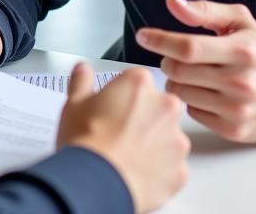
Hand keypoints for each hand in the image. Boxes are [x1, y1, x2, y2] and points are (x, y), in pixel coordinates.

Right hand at [58, 62, 189, 213]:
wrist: (96, 184)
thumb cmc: (87, 142)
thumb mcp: (74, 103)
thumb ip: (82, 80)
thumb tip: (83, 71)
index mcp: (140, 83)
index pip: (136, 82)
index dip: (122, 97)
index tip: (112, 109)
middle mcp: (165, 106)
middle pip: (157, 107)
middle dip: (143, 118)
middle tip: (119, 133)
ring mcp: (176, 139)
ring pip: (167, 138)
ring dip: (154, 144)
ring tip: (126, 157)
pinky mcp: (180, 170)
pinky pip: (172, 168)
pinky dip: (159, 171)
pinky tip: (136, 173)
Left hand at [136, 0, 255, 142]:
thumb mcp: (239, 21)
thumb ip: (204, 10)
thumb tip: (172, 1)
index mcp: (241, 50)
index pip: (188, 47)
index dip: (160, 40)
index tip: (143, 36)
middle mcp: (240, 81)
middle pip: (180, 71)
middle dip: (167, 61)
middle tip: (172, 57)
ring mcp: (237, 109)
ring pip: (182, 92)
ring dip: (176, 80)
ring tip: (188, 73)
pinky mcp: (234, 130)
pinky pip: (193, 112)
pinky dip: (190, 99)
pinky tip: (203, 91)